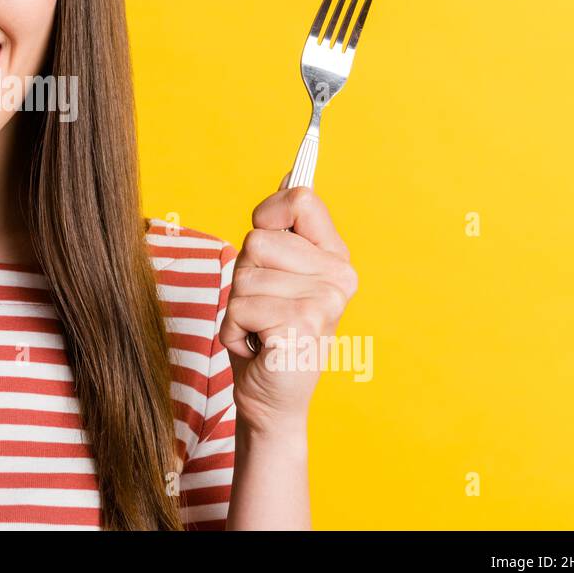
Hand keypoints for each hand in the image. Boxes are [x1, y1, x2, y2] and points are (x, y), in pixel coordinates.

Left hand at [218, 176, 357, 437]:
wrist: (272, 396)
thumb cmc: (266, 331)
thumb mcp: (273, 273)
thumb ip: (282, 231)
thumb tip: (291, 175)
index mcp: (335, 256)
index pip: (301, 199)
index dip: (268, 214)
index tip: (265, 237)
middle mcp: (339, 275)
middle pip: (259, 239)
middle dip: (243, 275)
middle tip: (263, 307)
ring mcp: (325, 300)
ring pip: (244, 274)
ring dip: (236, 306)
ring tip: (260, 328)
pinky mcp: (304, 324)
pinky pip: (239, 306)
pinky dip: (234, 329)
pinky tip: (258, 345)